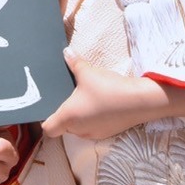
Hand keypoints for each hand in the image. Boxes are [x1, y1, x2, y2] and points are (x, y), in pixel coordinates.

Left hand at [42, 49, 160, 139]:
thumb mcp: (88, 72)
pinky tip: (98, 104)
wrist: (139, 101)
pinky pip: (92, 128)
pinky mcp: (108, 133)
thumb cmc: (107, 88)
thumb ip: (74, 62)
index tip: (48, 107)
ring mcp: (94, 133)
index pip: (48, 128)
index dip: (45, 119)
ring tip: (82, 99)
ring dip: (78, 117)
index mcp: (68, 117)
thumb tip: (65, 51)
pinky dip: (91, 119)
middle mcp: (79, 130)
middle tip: (66, 98)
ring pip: (78, 128)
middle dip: (63, 115)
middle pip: (63, 127)